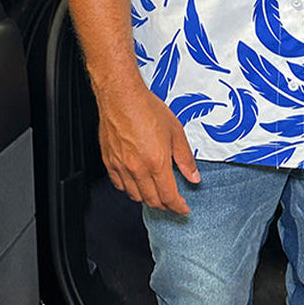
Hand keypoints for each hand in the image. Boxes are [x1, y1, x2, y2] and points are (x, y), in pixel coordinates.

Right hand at [94, 81, 199, 213]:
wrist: (121, 96)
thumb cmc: (147, 109)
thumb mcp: (176, 132)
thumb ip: (185, 158)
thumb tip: (194, 176)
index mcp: (157, 163)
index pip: (169, 197)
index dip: (178, 206)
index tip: (183, 208)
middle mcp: (138, 169)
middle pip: (152, 200)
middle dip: (165, 205)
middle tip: (173, 202)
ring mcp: (121, 167)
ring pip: (135, 195)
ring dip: (148, 198)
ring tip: (156, 194)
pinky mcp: (109, 162)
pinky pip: (119, 185)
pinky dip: (130, 189)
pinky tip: (136, 183)